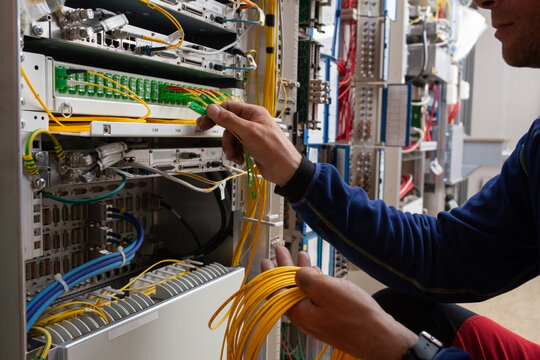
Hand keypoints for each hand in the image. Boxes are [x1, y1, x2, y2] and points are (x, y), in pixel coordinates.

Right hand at [196, 101, 301, 186]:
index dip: (216, 113)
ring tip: (235, 155)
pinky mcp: (250, 146)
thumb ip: (229, 120)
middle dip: (224, 135)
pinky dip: (235, 153)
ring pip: (230, 137)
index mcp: (254, 113)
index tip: (204, 120)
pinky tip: (240, 159)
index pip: (229, 107)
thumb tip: (213, 109)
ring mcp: (251, 135)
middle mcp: (252, 122)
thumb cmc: (274, 149)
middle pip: (228, 123)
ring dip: (229, 147)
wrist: (284, 170)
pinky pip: (235, 146)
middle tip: (208, 133)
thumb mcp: (248, 132)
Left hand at [262, 246, 417, 359]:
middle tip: (281, 250)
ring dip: (302, 271)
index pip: (277, 290)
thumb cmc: (355, 316)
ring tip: (302, 255)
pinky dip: (315, 280)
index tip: (267, 260)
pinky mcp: (332, 316)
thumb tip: (298, 272)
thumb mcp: (326, 289)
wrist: (380, 337)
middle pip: (289, 287)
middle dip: (285, 267)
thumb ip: (306, 278)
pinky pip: (317, 295)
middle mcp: (306, 316)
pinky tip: (319, 271)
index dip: (271, 273)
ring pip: (304, 289)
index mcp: (299, 312)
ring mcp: (319, 316)